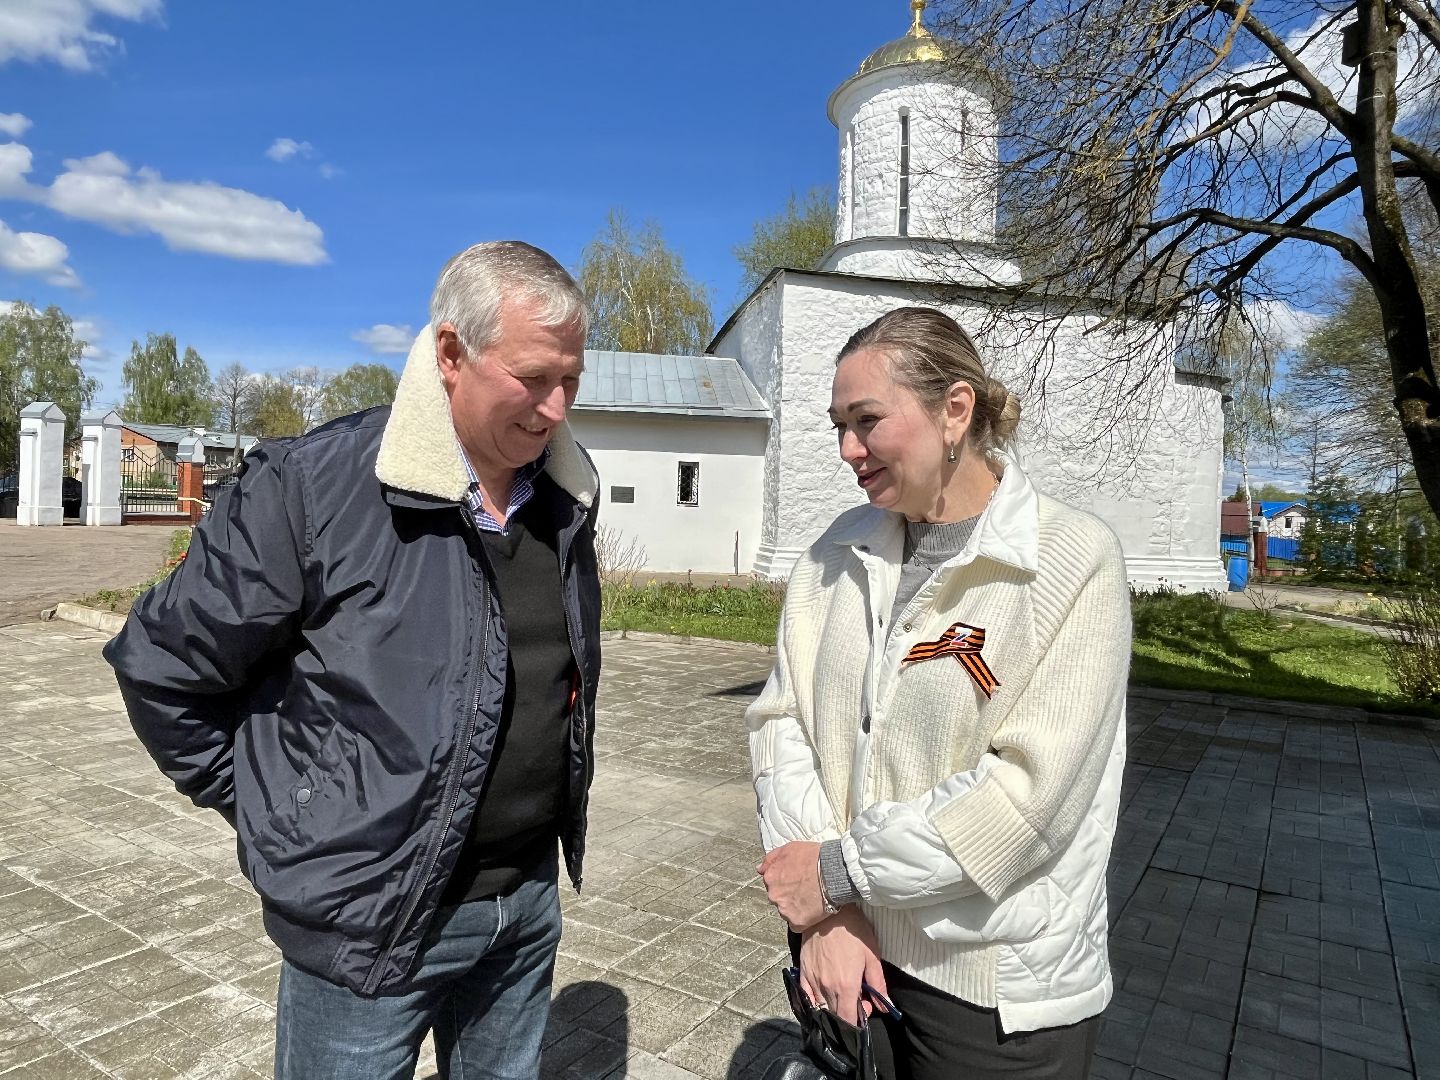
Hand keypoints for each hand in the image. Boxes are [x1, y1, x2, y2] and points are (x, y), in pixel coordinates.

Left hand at [758, 841, 827, 930]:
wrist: (833, 871)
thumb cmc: (814, 856)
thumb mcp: (790, 848)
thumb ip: (771, 858)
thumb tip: (759, 869)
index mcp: (770, 877)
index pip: (772, 883)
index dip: (785, 881)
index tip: (797, 880)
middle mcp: (773, 895)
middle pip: (778, 898)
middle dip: (788, 895)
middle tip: (805, 890)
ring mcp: (784, 910)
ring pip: (786, 911)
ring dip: (795, 907)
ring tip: (811, 900)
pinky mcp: (796, 922)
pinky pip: (797, 924)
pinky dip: (803, 919)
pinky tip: (813, 911)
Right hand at [799, 906, 887, 1025]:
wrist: (828, 910)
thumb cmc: (853, 931)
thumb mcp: (872, 956)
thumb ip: (878, 985)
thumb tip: (885, 1007)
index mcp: (846, 986)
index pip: (848, 1020)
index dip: (858, 1021)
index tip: (865, 1006)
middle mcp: (827, 988)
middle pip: (835, 1016)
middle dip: (847, 1013)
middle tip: (857, 997)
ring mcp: (813, 980)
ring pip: (821, 1007)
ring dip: (833, 1007)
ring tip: (842, 993)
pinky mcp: (803, 972)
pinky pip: (806, 996)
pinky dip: (815, 1001)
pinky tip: (823, 995)